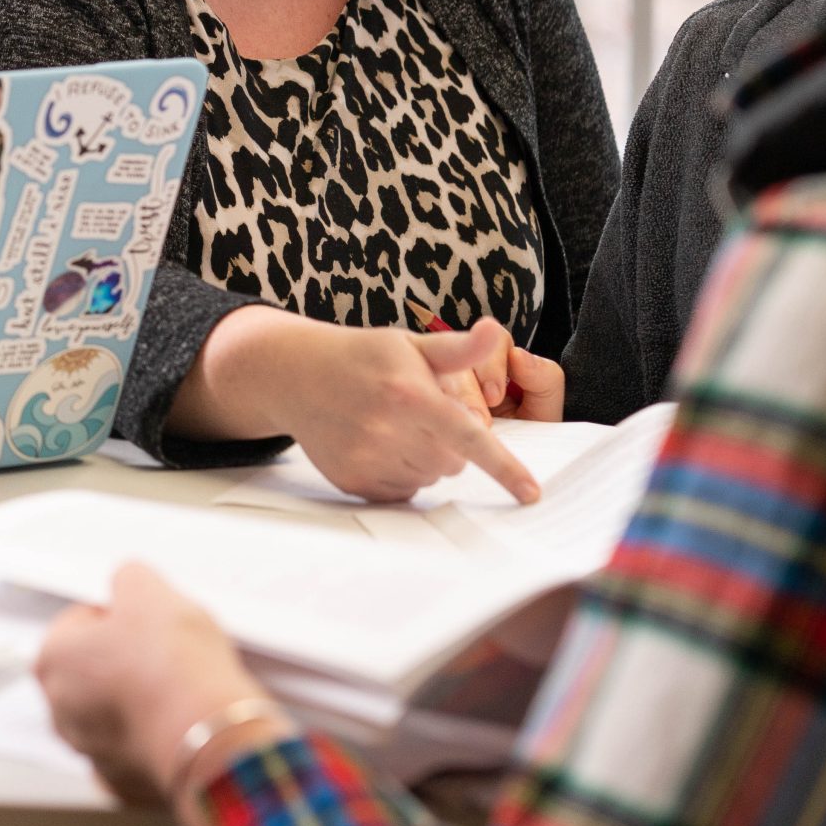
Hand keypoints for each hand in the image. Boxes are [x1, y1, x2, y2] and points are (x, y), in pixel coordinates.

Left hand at [34, 564, 281, 803]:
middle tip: (163, 649)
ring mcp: (91, 752)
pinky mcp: (126, 783)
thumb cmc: (172, 665)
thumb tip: (128, 581)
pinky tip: (181, 721)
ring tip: (180, 685)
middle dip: (124, 658)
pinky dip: (157, 737)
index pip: (79, 621)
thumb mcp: (148, 590)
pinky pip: (140, 748)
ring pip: (115, 712)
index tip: (142, 618)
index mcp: (52, 661)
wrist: (211, 734)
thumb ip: (128, 578)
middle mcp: (61, 712)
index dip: (117, 614)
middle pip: (93, 669)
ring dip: (140, 699)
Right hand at [172, 307, 541, 502]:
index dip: (504, 468)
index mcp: (409, 393)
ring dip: (425, 457)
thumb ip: (458, 348)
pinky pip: (402, 491)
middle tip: (417, 413)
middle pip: (452, 461)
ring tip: (393, 425)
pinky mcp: (353, 481)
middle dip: (447, 442)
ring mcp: (367, 459)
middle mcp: (387, 430)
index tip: (531, 494)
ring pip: (429, 477)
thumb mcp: (409, 344)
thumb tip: (496, 331)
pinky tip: (377, 443)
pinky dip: (401, 472)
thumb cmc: (361, 357)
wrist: (294, 375)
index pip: (469, 437)